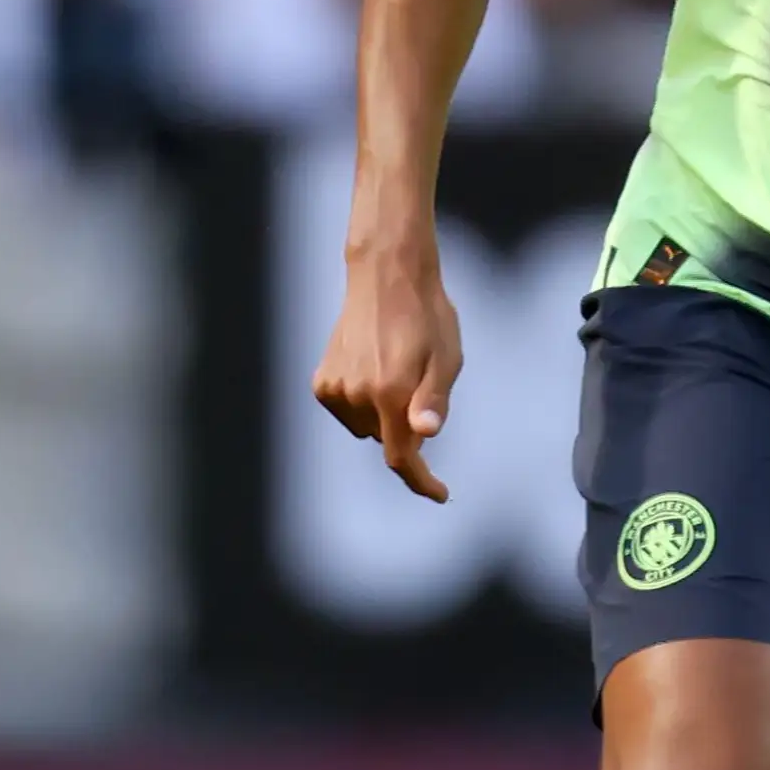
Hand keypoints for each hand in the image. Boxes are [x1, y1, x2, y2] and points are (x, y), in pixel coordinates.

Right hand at [313, 238, 463, 502]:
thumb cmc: (426, 316)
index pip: (402, 457)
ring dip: (385, 413)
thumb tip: (426, 434)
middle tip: (423, 384)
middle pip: (389, 439)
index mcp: (390, 392)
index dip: (421, 480)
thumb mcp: (447, 357)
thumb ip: (434, 400)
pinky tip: (373, 368)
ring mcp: (335, 388)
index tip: (439, 492)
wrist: (387, 276)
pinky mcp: (322, 381)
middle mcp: (357, 394)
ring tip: (398, 368)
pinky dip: (364, 403)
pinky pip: (348, 411)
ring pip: (368, 427)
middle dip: (409, 427)